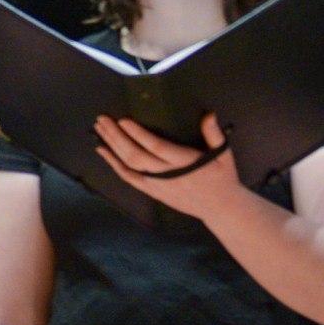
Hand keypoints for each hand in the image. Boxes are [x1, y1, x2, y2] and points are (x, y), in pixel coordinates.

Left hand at [92, 111, 244, 220]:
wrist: (221, 209)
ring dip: (111, 146)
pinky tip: (103, 151)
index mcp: (185, 163)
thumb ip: (214, 134)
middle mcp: (168, 175)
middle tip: (103, 119)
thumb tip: (208, 115)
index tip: (124, 120)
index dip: (138, 134)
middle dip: (116, 136)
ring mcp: (158, 185)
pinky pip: (129, 178)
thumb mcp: (224, 155)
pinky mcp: (153, 191)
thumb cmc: (222, 178)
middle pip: (136, 155)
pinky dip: (114, 164)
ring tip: (99, 129)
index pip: (156, 147)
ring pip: (129, 165)